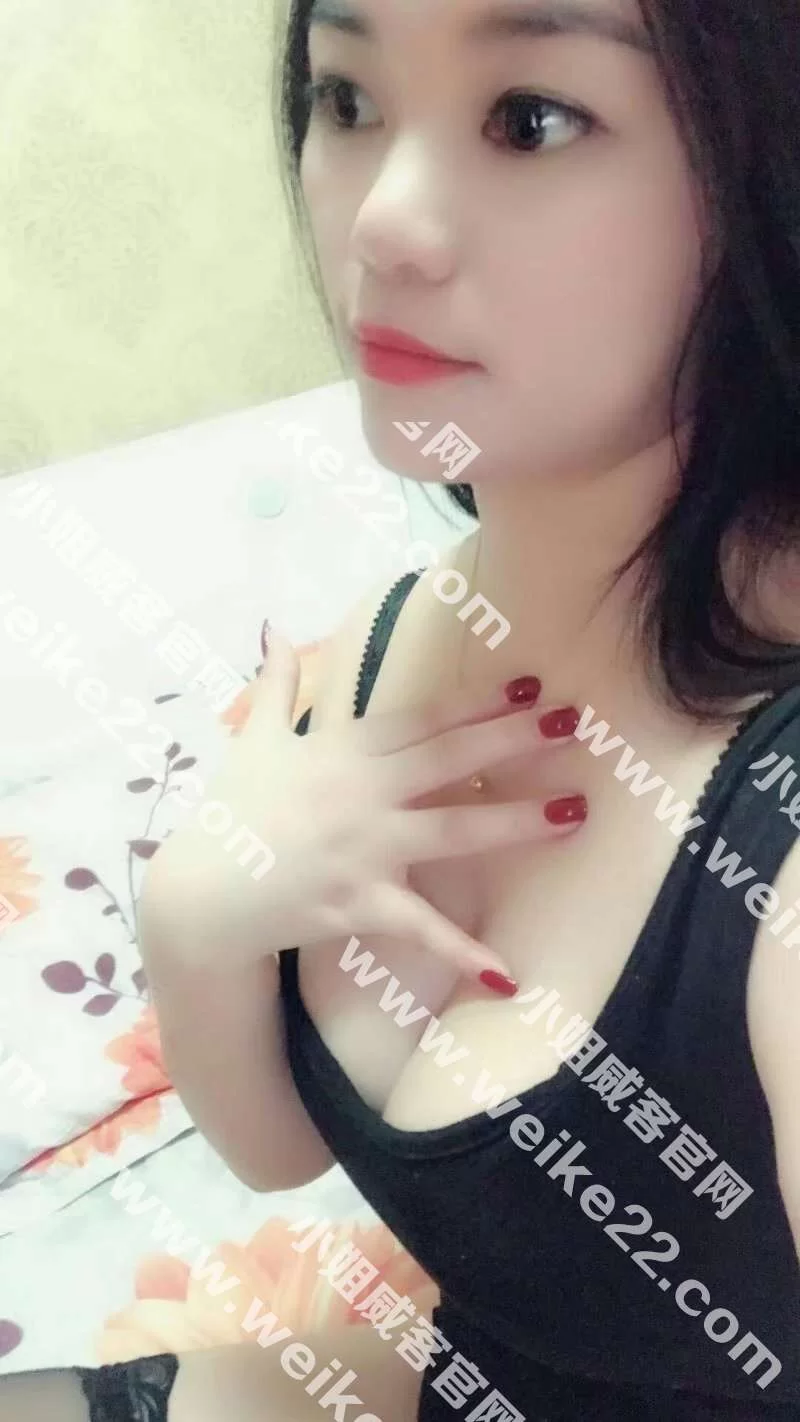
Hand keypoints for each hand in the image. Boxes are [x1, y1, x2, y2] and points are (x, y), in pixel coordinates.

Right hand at [142, 628, 585, 981]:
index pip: (423, 718)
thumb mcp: (254, 740)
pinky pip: (420, 929)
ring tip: (574, 813)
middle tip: (576, 722)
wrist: (200, 892)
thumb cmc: (233, 811)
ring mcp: (364, 849)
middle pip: (451, 760)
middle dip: (516, 739)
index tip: (531, 683)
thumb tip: (274, 629)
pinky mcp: (360, 904)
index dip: (479, 700)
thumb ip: (274, 684)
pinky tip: (508, 976)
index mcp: (343, 750)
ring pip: (454, 832)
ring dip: (517, 821)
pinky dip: (462, 953)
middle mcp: (362, 793)